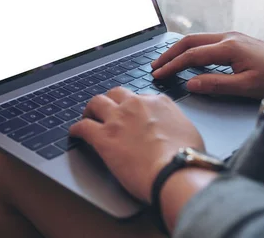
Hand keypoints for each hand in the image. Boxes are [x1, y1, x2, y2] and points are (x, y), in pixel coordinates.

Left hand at [69, 88, 203, 202]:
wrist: (176, 170)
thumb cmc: (187, 156)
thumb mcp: (189, 131)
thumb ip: (175, 125)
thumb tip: (174, 133)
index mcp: (159, 102)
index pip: (141, 97)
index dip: (134, 106)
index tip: (132, 114)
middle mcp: (136, 105)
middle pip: (116, 93)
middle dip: (111, 100)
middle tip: (108, 111)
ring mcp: (118, 119)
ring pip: (96, 103)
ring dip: (90, 109)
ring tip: (88, 116)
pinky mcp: (103, 137)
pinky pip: (82, 127)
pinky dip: (76, 129)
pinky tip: (74, 133)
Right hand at [151, 32, 263, 98]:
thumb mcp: (246, 87)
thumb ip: (216, 85)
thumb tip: (190, 84)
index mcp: (229, 47)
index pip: (191, 55)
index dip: (172, 65)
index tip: (158, 74)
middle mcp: (229, 37)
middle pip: (190, 41)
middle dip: (170, 53)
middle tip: (155, 66)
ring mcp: (233, 37)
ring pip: (198, 40)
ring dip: (180, 50)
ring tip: (166, 62)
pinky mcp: (237, 42)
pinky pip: (207, 42)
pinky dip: (192, 50)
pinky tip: (189, 59)